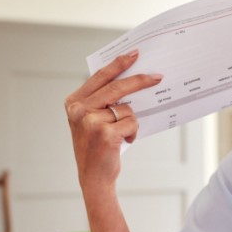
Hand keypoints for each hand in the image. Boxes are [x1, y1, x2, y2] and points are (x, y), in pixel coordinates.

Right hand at [64, 49, 161, 191]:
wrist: (93, 177)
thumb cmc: (97, 147)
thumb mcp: (92, 120)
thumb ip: (102, 101)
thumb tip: (132, 80)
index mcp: (74, 102)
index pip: (100, 77)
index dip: (118, 64)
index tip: (134, 53)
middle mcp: (79, 110)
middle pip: (116, 87)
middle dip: (140, 80)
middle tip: (158, 77)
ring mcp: (91, 122)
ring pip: (127, 109)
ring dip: (131, 121)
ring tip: (121, 134)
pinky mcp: (105, 134)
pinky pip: (132, 123)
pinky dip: (133, 132)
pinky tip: (123, 141)